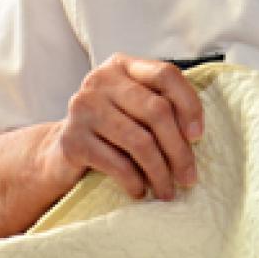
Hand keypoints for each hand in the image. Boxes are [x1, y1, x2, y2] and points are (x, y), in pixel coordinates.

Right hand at [49, 54, 203, 201]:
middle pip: (156, 110)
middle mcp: (100, 80)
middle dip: (179, 149)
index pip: (165, 74)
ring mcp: (84, 108)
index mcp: (122, 66)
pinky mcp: (73, 140)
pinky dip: (135, 182)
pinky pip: (117, 164)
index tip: (198, 136)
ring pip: (140, 141)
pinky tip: (140, 191)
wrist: (60, 154)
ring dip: (160, 172)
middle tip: (188, 177)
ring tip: (168, 191)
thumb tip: (195, 135)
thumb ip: (161, 107)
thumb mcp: (134, 110)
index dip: (189, 104)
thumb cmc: (110, 131)